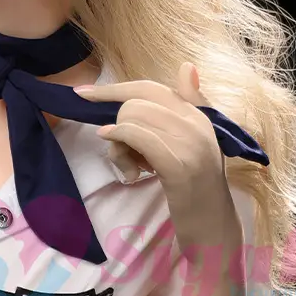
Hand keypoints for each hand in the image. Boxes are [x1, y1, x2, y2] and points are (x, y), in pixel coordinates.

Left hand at [78, 63, 235, 241]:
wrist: (213, 230)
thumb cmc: (195, 191)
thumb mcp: (191, 146)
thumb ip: (186, 109)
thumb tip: (187, 66)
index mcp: (199, 115)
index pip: (150, 87)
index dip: (113, 89)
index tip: (82, 94)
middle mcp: (196, 123)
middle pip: (136, 102)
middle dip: (118, 125)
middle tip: (123, 154)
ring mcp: (189, 143)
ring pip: (132, 118)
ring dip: (119, 145)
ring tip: (133, 169)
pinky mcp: (178, 164)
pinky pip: (137, 136)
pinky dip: (120, 141)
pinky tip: (120, 159)